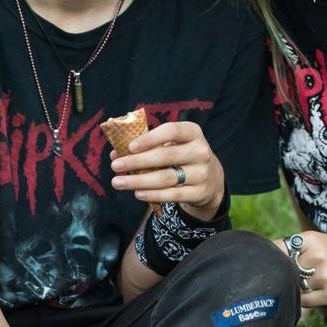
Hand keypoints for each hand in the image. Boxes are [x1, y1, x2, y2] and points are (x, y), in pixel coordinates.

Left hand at [109, 121, 224, 220]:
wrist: (211, 178)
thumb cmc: (183, 155)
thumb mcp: (173, 144)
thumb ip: (148, 145)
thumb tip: (116, 152)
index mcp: (193, 132)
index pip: (172, 131)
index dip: (150, 138)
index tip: (130, 146)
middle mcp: (200, 151)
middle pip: (166, 156)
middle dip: (138, 161)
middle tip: (115, 166)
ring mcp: (202, 173)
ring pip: (166, 178)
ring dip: (139, 181)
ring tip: (119, 182)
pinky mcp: (200, 192)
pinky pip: (172, 195)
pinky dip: (153, 194)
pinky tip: (137, 193)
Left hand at [274, 231, 326, 307]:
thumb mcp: (317, 240)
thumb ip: (295, 246)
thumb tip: (269, 255)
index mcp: (311, 239)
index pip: (280, 248)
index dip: (271, 257)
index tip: (268, 261)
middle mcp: (317, 256)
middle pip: (287, 270)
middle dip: (285, 274)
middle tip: (289, 275)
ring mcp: (324, 276)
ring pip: (295, 286)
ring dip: (295, 287)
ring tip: (303, 284)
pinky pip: (305, 301)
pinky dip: (302, 299)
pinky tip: (308, 293)